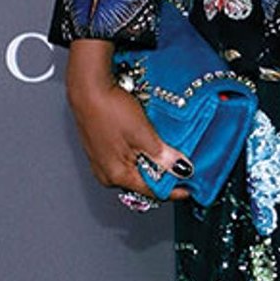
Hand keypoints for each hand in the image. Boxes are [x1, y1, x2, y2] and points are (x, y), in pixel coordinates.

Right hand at [66, 39, 191, 200]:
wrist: (89, 89)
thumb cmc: (110, 110)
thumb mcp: (143, 134)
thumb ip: (162, 156)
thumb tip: (181, 170)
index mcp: (116, 175)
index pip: (151, 191)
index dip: (174, 190)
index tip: (190, 187)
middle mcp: (107, 173)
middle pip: (143, 182)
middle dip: (164, 177)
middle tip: (184, 168)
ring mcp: (103, 162)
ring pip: (136, 170)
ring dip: (154, 164)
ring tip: (172, 154)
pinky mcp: (103, 150)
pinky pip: (128, 159)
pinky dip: (143, 155)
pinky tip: (153, 144)